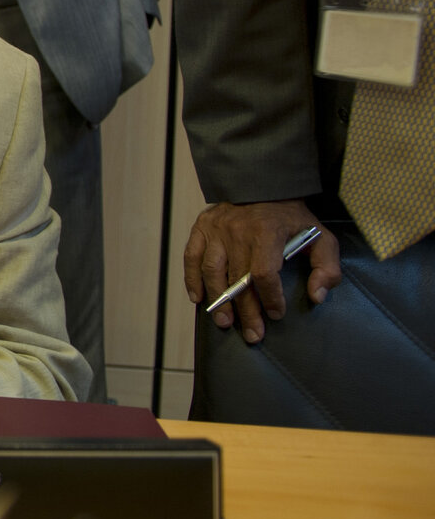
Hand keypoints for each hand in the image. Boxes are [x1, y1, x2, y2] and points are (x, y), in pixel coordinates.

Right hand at [183, 199, 340, 342]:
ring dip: (219, 300)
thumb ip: (326, 267)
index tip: (277, 314)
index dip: (270, 298)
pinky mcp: (201, 228)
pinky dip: (192, 279)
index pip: (264, 273)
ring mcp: (216, 229)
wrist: (263, 184)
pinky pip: (191, 257)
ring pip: (212, 271)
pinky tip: (198, 299)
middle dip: (246, 311)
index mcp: (266, 232)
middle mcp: (237, 231)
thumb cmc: (292, 216)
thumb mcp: (321, 236)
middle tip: (253, 335)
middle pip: (238, 278)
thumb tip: (317, 296)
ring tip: (225, 323)